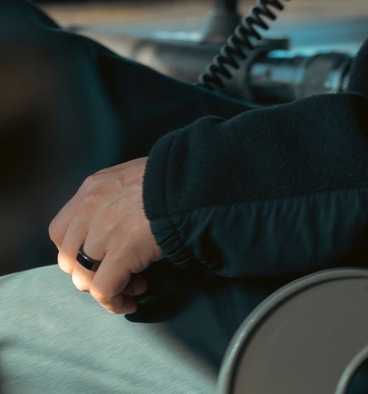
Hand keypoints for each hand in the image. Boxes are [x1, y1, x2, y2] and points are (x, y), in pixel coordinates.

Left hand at [49, 157, 162, 314]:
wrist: (195, 179)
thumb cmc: (174, 177)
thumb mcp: (135, 177)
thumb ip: (117, 195)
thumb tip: (119, 219)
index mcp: (93, 188)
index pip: (61, 230)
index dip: (77, 250)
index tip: (99, 257)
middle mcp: (90, 208)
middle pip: (68, 257)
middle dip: (90, 272)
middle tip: (117, 274)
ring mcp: (102, 231)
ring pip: (84, 277)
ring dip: (106, 288)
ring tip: (134, 286)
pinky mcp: (121, 252)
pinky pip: (104, 290)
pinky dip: (115, 302)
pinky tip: (131, 300)